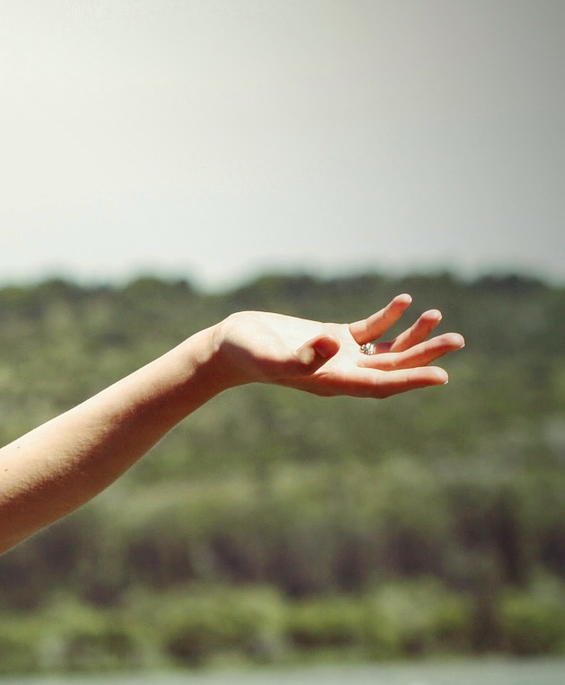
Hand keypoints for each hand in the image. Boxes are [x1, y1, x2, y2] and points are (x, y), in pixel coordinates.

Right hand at [211, 295, 462, 397]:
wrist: (228, 347)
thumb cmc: (247, 354)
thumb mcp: (270, 355)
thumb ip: (300, 357)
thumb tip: (333, 344)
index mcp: (331, 380)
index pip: (380, 383)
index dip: (411, 380)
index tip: (442, 376)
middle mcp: (340, 371)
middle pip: (392, 367)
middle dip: (424, 356)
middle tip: (456, 341)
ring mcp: (338, 355)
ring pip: (385, 350)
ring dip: (412, 337)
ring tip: (437, 317)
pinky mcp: (331, 338)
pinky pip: (368, 331)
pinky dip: (388, 318)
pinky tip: (405, 301)